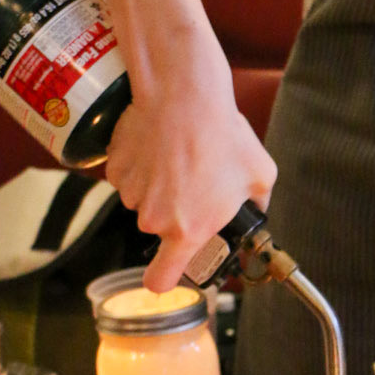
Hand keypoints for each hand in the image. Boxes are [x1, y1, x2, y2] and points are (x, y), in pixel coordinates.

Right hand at [104, 34, 275, 290]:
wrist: (183, 94)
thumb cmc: (223, 135)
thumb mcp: (259, 175)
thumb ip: (257, 205)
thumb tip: (255, 212)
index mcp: (187, 230)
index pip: (161, 280)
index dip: (166, 278)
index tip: (175, 267)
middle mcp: (154, 219)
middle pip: (160, 229)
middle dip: (176, 211)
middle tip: (197, 180)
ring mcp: (130, 193)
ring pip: (144, 201)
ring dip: (159, 186)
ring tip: (182, 156)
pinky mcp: (115, 168)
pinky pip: (129, 177)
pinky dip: (142, 166)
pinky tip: (161, 145)